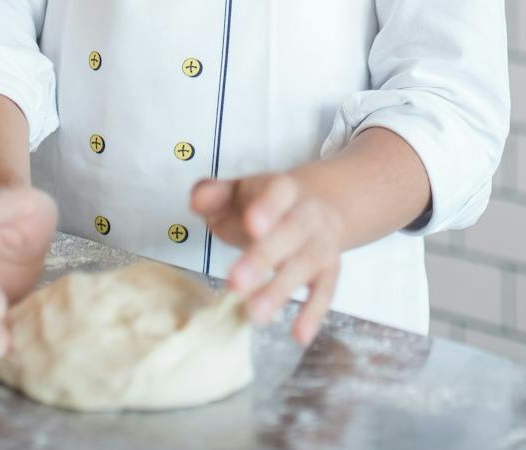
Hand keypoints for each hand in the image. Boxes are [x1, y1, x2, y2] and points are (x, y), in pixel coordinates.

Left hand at [189, 172, 341, 346]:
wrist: (314, 206)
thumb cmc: (262, 204)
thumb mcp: (236, 192)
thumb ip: (213, 194)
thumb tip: (196, 200)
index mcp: (282, 189)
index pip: (278, 192)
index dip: (267, 208)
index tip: (251, 225)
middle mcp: (308, 213)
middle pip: (290, 232)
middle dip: (264, 257)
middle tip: (235, 282)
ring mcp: (321, 243)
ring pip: (305, 264)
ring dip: (281, 290)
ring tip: (254, 314)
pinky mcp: (330, 271)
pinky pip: (326, 291)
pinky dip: (314, 313)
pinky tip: (299, 336)